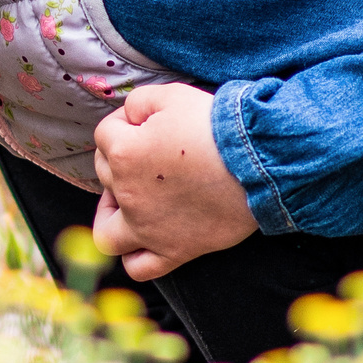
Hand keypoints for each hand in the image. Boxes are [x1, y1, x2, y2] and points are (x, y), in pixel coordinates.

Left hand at [91, 83, 255, 280]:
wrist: (258, 161)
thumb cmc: (217, 126)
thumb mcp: (173, 95)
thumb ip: (139, 101)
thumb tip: (129, 115)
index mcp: (124, 153)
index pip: (104, 134)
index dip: (123, 123)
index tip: (145, 122)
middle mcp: (128, 194)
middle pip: (104, 174)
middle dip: (120, 159)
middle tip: (150, 153)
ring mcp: (148, 228)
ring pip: (106, 233)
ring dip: (111, 216)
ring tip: (127, 203)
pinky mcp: (174, 250)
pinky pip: (139, 267)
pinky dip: (135, 257)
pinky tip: (144, 240)